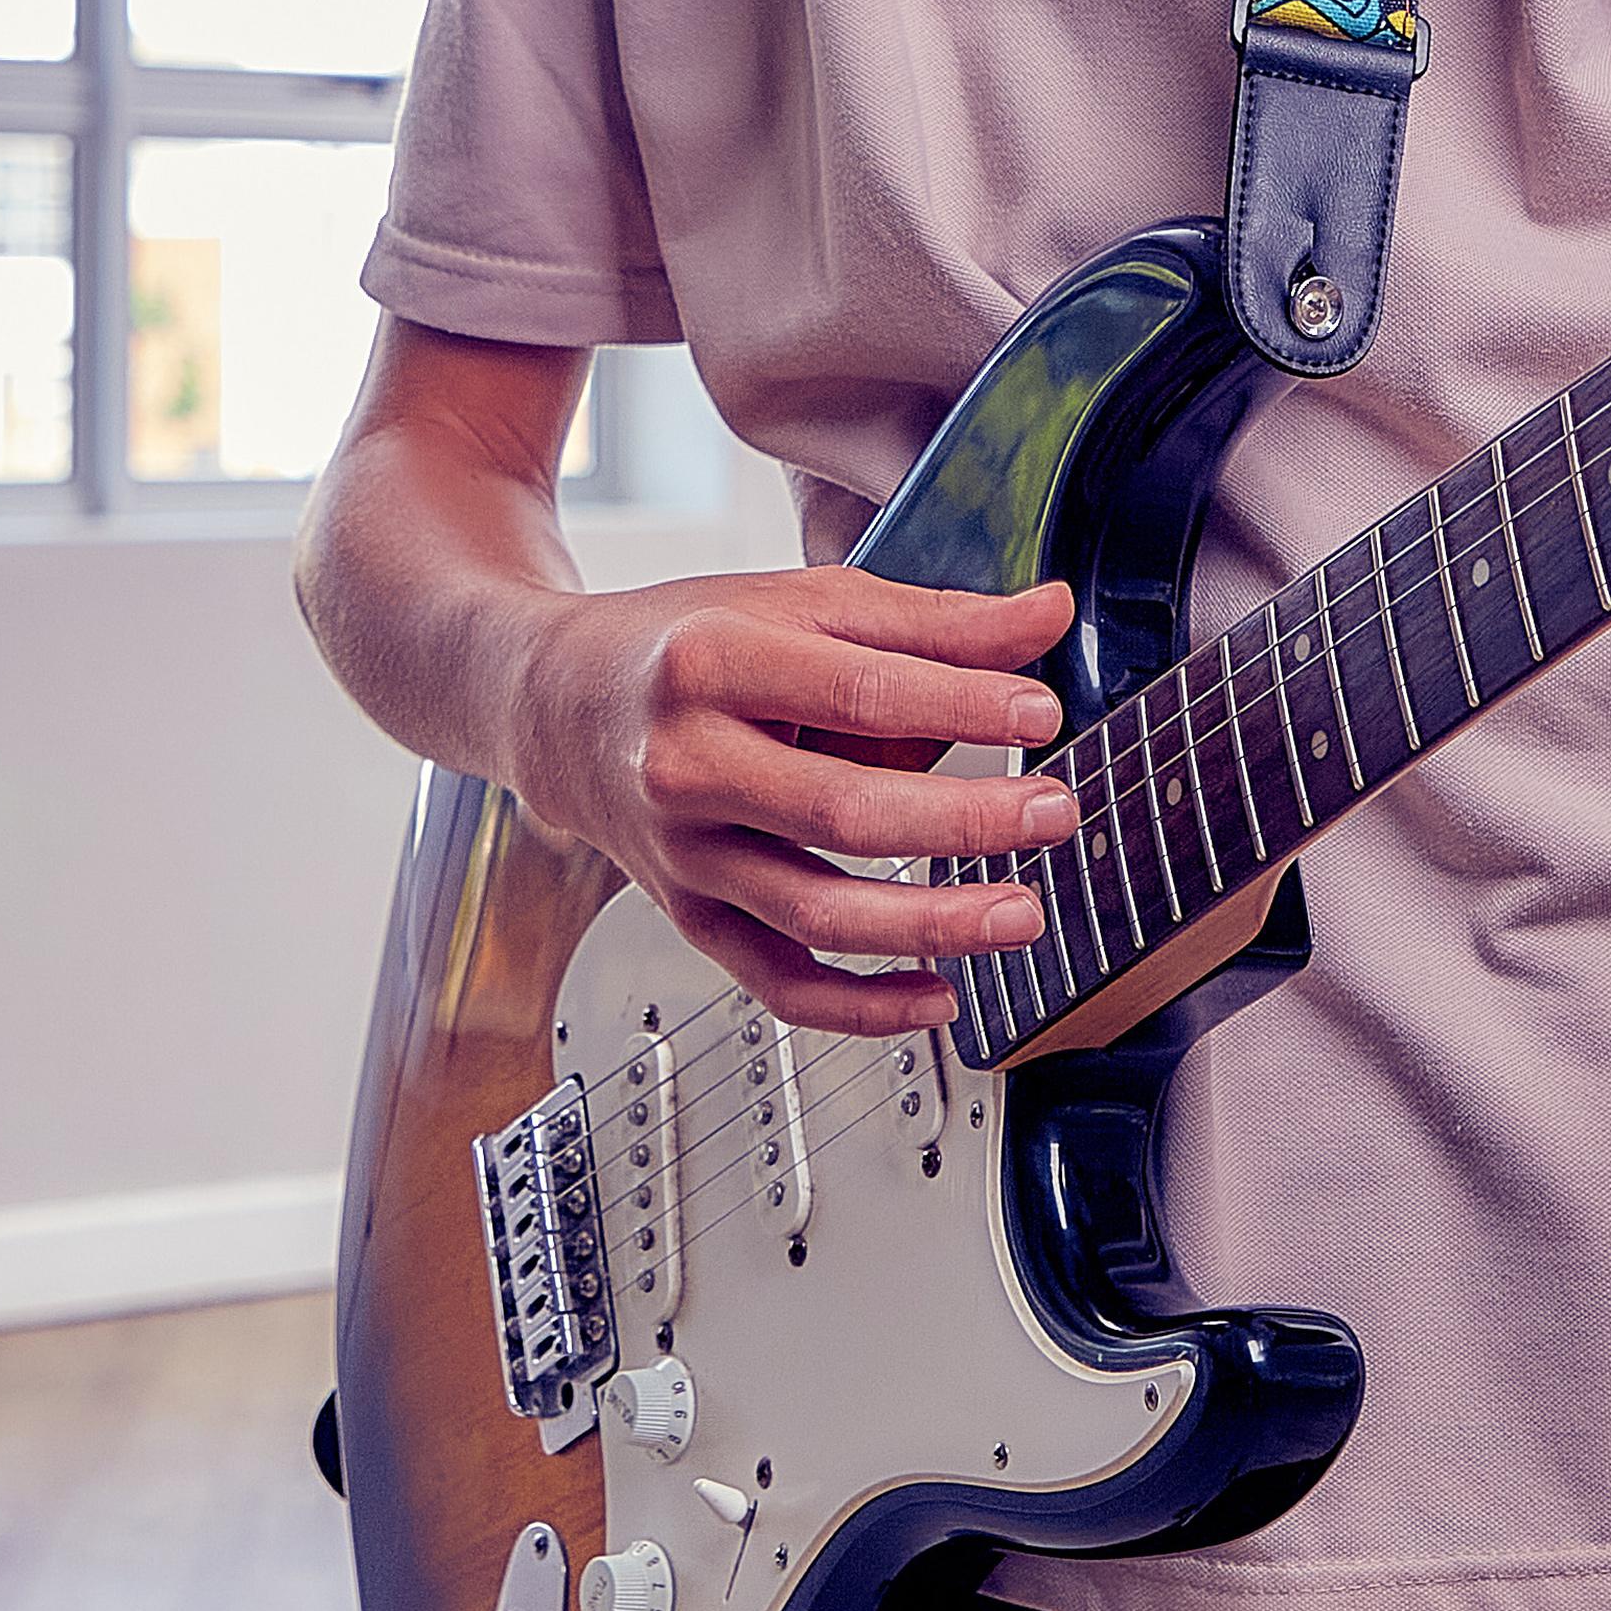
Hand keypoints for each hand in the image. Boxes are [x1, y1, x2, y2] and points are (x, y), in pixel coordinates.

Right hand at [508, 568, 1085, 1035]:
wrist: (557, 707)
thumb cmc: (686, 647)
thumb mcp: (800, 604)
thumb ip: (929, 620)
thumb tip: (1047, 616)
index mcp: (712, 663)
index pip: (855, 691)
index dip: (959, 703)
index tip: (1041, 710)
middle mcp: (686, 764)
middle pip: (841, 812)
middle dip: (962, 819)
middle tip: (1053, 812)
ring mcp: (684, 853)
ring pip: (814, 914)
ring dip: (929, 925)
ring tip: (1020, 914)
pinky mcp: (690, 915)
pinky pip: (778, 983)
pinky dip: (861, 1007)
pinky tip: (938, 996)